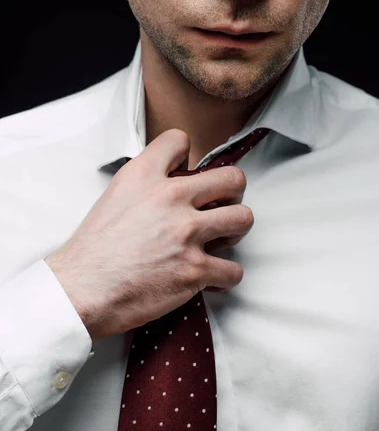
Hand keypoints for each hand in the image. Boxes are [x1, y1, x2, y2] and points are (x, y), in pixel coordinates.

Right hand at [45, 129, 253, 342]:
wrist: (82, 290)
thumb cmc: (93, 251)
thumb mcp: (113, 197)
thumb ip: (144, 184)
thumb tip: (167, 185)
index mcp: (145, 176)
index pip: (180, 140)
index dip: (187, 158)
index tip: (186, 176)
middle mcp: (170, 198)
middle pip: (232, 179)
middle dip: (232, 195)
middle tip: (220, 209)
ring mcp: (186, 233)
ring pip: (243, 219)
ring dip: (234, 232)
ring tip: (219, 242)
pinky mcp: (195, 269)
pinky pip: (233, 270)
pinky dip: (224, 276)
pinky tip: (209, 277)